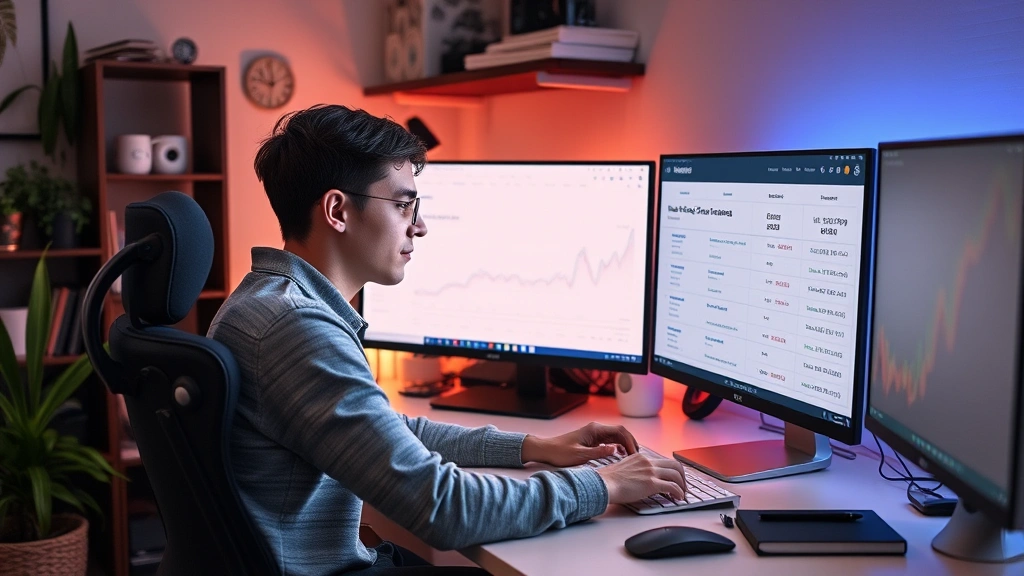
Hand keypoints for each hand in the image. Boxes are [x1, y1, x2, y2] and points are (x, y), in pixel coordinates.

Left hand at [521, 421, 638, 466]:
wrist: (546, 450)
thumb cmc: (560, 452)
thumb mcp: (580, 456)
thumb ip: (598, 452)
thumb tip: (616, 450)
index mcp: (595, 430)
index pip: (619, 432)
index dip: (630, 442)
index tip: (635, 455)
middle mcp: (596, 429)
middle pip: (620, 433)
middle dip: (631, 443)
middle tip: (638, 457)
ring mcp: (595, 433)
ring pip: (616, 437)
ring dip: (626, 445)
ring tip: (633, 458)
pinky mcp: (593, 439)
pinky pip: (610, 440)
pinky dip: (618, 446)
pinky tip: (622, 455)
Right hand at [594, 452, 687, 503]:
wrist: (603, 483)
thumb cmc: (609, 480)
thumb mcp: (625, 467)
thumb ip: (636, 469)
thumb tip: (642, 478)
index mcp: (642, 457)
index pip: (664, 461)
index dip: (673, 470)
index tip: (675, 478)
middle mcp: (648, 462)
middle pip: (675, 465)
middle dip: (682, 476)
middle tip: (683, 486)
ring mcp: (651, 472)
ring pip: (676, 475)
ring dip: (682, 485)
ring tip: (682, 493)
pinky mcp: (651, 483)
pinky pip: (672, 487)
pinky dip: (678, 493)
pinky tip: (678, 498)